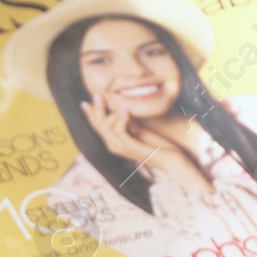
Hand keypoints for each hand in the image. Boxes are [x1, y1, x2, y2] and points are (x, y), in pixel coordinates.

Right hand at [80, 95, 212, 192]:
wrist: (170, 160)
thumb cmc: (157, 145)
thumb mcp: (140, 131)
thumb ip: (129, 124)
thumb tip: (122, 111)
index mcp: (114, 141)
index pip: (97, 126)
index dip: (91, 114)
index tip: (86, 102)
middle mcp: (113, 145)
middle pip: (98, 126)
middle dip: (96, 110)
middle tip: (97, 96)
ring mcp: (121, 147)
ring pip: (106, 128)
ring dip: (109, 113)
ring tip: (116, 104)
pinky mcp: (130, 147)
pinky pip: (120, 132)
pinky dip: (121, 120)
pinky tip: (125, 111)